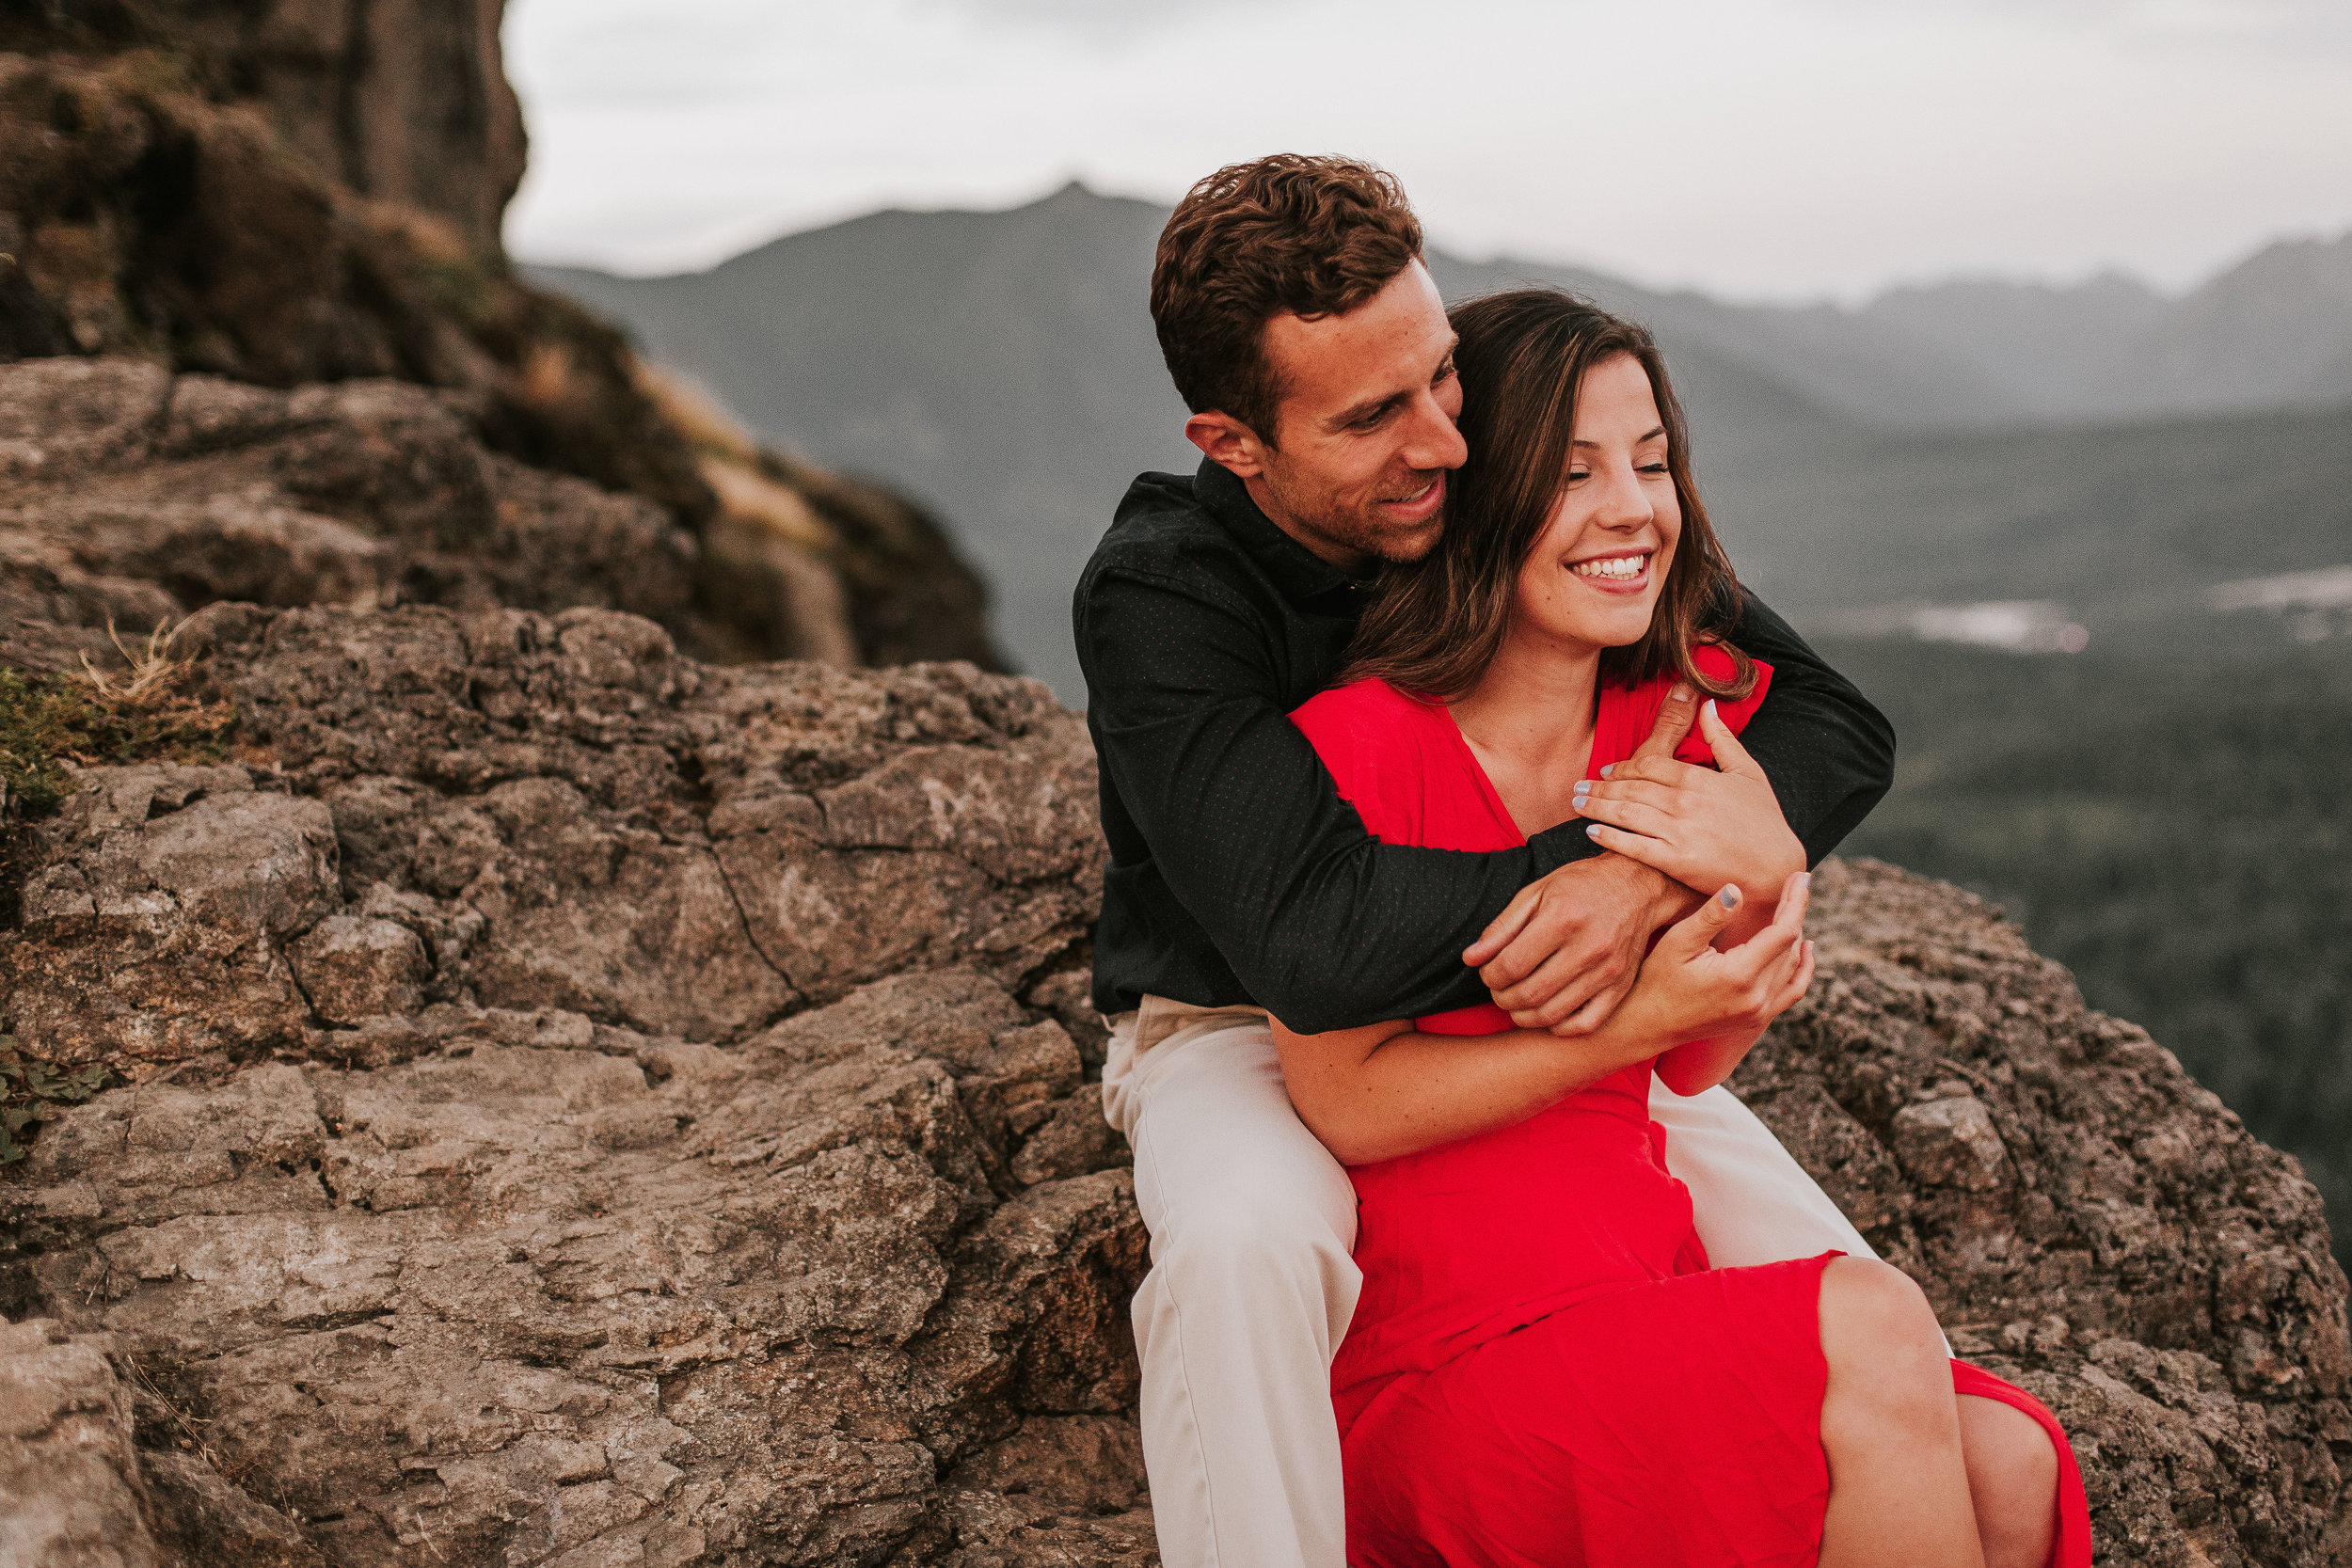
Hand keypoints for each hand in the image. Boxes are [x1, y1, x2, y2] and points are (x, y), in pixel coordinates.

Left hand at [1463, 854, 1699, 1035]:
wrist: (1638, 885)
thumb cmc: (1581, 885)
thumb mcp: (1535, 892)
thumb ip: (1501, 927)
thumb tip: (1470, 958)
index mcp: (1563, 918)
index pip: (1512, 965)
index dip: (1490, 976)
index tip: (1487, 973)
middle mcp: (1589, 947)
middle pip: (1530, 993)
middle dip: (1502, 998)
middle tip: (1498, 990)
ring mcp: (1608, 971)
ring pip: (1553, 1014)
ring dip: (1524, 1016)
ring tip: (1516, 1003)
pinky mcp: (1621, 987)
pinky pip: (1585, 1025)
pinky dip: (1558, 1027)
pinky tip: (1546, 1013)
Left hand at [1571, 698, 1804, 939]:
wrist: (1777, 868)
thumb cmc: (1766, 821)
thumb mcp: (1748, 773)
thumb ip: (1723, 739)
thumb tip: (1707, 705)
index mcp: (1699, 778)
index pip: (1648, 765)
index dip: (1623, 767)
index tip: (1606, 770)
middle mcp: (1685, 802)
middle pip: (1630, 788)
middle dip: (1599, 786)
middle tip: (1577, 786)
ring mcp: (1679, 831)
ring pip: (1626, 813)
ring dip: (1596, 806)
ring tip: (1575, 803)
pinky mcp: (1676, 861)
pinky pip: (1634, 845)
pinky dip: (1610, 836)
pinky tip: (1592, 831)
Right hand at [1618, 870, 1815, 1051]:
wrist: (1647, 1023)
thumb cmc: (1657, 979)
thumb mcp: (1678, 942)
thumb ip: (1710, 917)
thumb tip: (1736, 890)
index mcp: (1739, 975)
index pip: (1783, 932)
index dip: (1796, 902)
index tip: (1801, 876)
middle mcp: (1756, 997)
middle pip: (1792, 947)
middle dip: (1797, 911)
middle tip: (1799, 881)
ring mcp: (1759, 1012)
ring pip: (1793, 965)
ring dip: (1797, 934)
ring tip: (1795, 904)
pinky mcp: (1756, 1019)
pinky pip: (1792, 991)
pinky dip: (1803, 969)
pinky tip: (1806, 949)